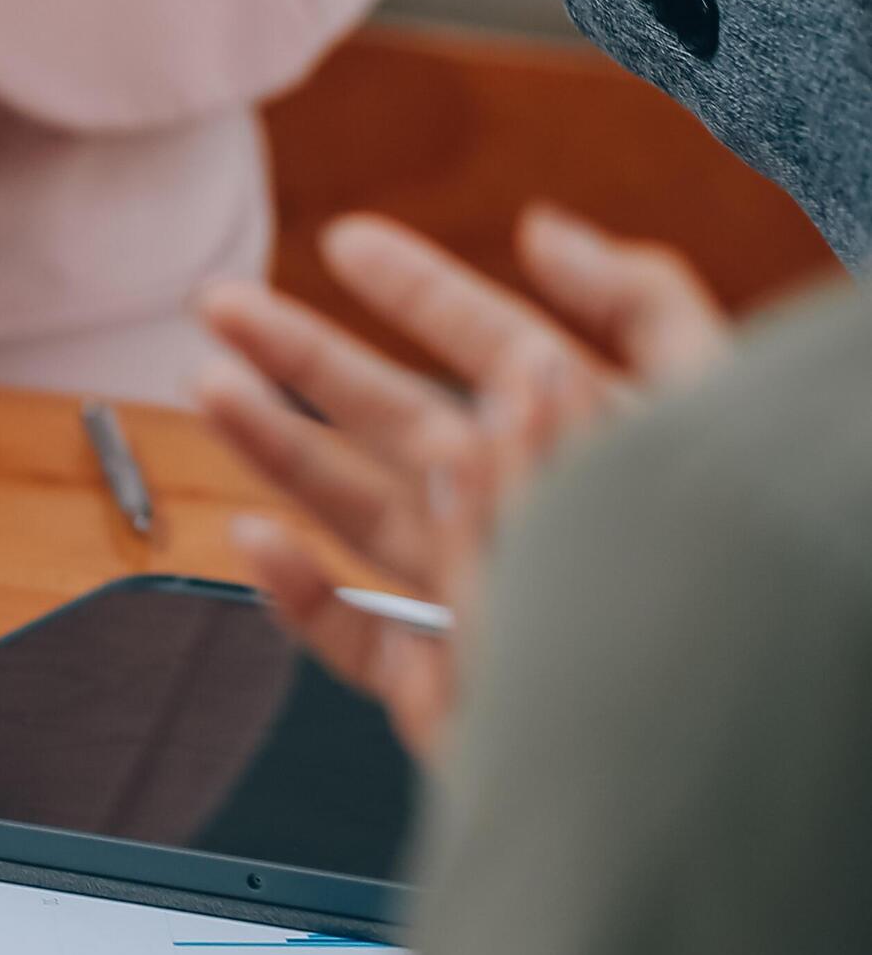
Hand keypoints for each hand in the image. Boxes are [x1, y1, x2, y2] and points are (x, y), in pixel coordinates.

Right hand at [189, 205, 731, 752]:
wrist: (731, 724)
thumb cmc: (745, 567)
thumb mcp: (712, 403)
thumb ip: (642, 306)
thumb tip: (541, 230)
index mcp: (588, 441)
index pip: (490, 345)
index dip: (416, 291)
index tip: (344, 242)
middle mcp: (524, 511)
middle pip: (396, 418)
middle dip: (303, 357)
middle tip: (220, 305)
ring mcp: (482, 594)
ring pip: (358, 509)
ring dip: (277, 448)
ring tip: (210, 389)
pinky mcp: (452, 687)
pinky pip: (359, 640)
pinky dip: (299, 596)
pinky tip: (255, 542)